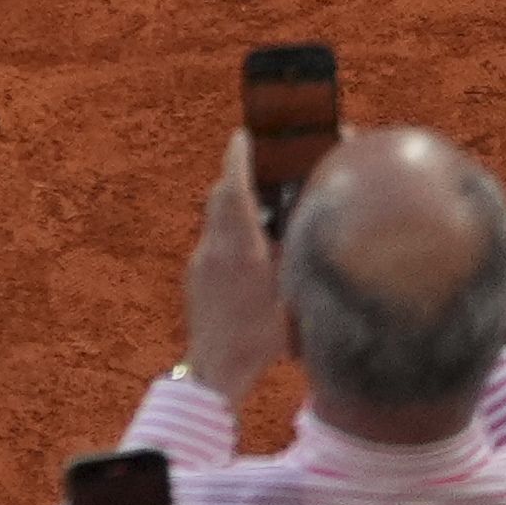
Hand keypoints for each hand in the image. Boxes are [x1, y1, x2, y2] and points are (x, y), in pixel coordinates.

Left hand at [184, 132, 290, 398]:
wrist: (215, 368)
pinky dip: (228, 234)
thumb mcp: (292, 294)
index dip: (239, 160)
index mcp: (240, 247)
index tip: (243, 136)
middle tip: (256, 164)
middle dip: (237, 177)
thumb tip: (310, 228)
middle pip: (219, 198)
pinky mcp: (195, 277)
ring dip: (233, 208)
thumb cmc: (261, 336)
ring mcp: (200, 262)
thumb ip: (296, 257)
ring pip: (214, 220)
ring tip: (260, 206)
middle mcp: (214, 247)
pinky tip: (250, 250)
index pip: (234, 190)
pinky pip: (212, 242)